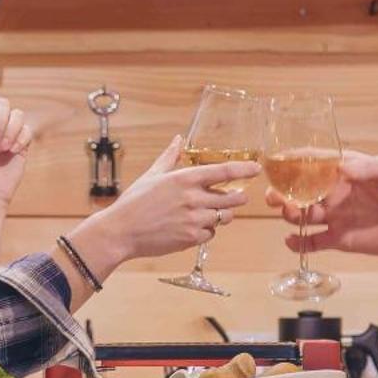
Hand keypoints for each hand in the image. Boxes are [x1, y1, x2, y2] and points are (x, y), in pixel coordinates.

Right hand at [93, 137, 258, 263]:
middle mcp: (193, 198)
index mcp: (185, 178)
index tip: (257, 168)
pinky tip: (191, 227)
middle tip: (234, 197)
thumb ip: (170, 157)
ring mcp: (194, 219)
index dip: (244, 169)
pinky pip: (211, 234)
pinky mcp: (191, 238)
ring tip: (205, 213)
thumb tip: (178, 139)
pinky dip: (206, 231)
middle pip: (234, 198)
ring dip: (221, 215)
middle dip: (237, 198)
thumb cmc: (135, 202)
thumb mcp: (152, 175)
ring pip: (225, 217)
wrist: (121, 232)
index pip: (224, 171)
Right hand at [266, 151, 377, 256]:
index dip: (293, 162)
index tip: (275, 161)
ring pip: (301, 215)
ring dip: (288, 213)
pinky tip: (291, 240)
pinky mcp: (339, 239)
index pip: (313, 163)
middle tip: (275, 195)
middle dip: (283, 191)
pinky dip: (298, 243)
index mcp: (343, 171)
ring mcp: (335, 216)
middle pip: (300, 191)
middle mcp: (334, 192)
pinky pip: (313, 242)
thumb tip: (341, 166)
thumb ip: (364, 168)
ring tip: (288, 213)